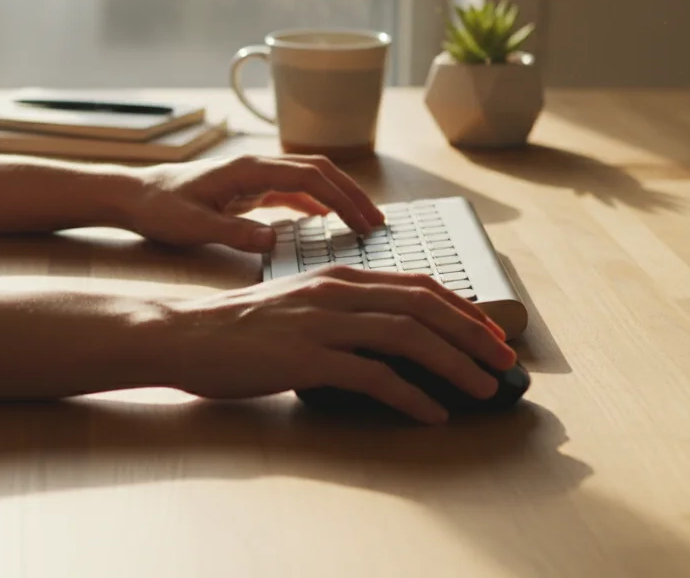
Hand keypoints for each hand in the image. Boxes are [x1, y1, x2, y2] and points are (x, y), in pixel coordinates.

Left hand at [123, 154, 385, 251]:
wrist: (134, 196)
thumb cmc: (160, 209)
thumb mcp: (194, 226)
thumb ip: (234, 233)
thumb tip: (274, 241)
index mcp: (248, 170)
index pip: (310, 177)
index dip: (342, 198)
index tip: (364, 222)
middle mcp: (256, 166)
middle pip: (319, 171)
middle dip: (352, 195)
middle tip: (377, 223)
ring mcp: (254, 176)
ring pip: (309, 179)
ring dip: (338, 198)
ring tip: (363, 223)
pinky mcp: (249, 188)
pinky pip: (292, 191)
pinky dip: (316, 203)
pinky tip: (327, 221)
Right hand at [160, 265, 514, 422]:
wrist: (186, 334)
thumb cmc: (240, 328)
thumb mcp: (299, 305)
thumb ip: (343, 311)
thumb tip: (391, 337)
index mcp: (338, 276)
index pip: (417, 284)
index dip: (462, 309)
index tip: (490, 333)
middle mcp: (336, 292)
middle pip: (424, 306)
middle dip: (473, 335)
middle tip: (504, 361)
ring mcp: (322, 324)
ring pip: (408, 338)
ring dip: (455, 365)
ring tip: (483, 389)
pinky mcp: (306, 358)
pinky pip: (373, 377)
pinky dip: (411, 396)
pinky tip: (431, 413)